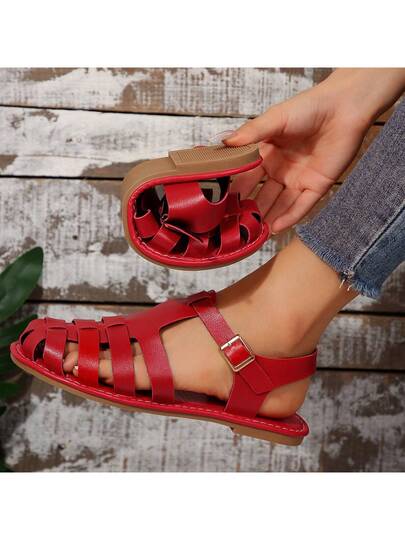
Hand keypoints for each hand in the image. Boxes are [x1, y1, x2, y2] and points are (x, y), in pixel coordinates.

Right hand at [225, 69, 404, 232]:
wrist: (344, 107)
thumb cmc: (308, 107)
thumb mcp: (274, 119)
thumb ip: (250, 133)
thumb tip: (222, 142)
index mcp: (266, 154)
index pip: (246, 176)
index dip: (234, 189)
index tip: (219, 204)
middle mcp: (280, 170)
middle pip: (261, 195)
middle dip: (249, 209)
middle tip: (233, 224)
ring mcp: (298, 180)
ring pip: (279, 204)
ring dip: (266, 218)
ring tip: (251, 233)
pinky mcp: (317, 186)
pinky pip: (300, 206)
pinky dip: (288, 217)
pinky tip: (274, 228)